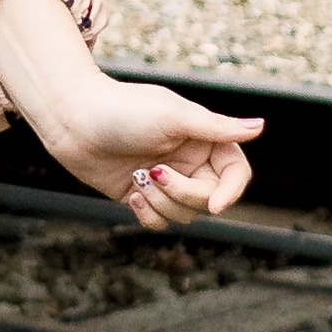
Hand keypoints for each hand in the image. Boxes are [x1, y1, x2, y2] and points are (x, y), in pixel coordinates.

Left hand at [0, 0, 260, 228]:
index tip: (216, 205)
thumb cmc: (123, 109)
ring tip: (138, 181)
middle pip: (209, 199)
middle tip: (155, 175)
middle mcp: (187, 161)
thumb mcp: (174, 116)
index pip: (235, 173)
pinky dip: (147, 215)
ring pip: (185, 214)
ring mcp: (164, 180)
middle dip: (184, 194)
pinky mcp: (140, 196)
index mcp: (201, 139)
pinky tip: (130, 193)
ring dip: (162, 204)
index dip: (231, 192)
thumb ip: (217, 128)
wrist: (71, 118)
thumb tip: (260, 126)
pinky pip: (159, 222)